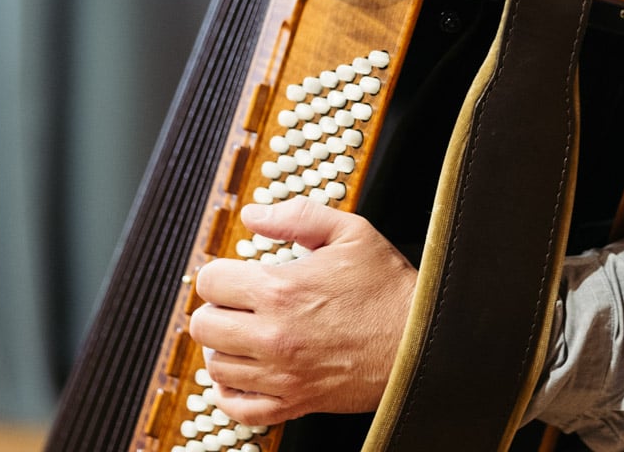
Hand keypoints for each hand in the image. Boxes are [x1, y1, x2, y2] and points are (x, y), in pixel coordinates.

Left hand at [189, 197, 417, 427]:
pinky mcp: (294, 402)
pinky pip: (238, 407)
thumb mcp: (351, 233)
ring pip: (215, 365)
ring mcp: (281, 374)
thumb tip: (254, 215)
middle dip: (217, 309)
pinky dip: (231, 392)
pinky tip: (243, 373)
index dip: (221, 273)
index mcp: (280, 290)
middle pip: (203, 325)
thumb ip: (298, 217)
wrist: (421, 341)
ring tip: (245, 335)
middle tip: (238, 305)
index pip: (210, 282)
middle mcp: (272, 335)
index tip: (236, 275)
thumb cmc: (389, 289)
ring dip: (224, 347)